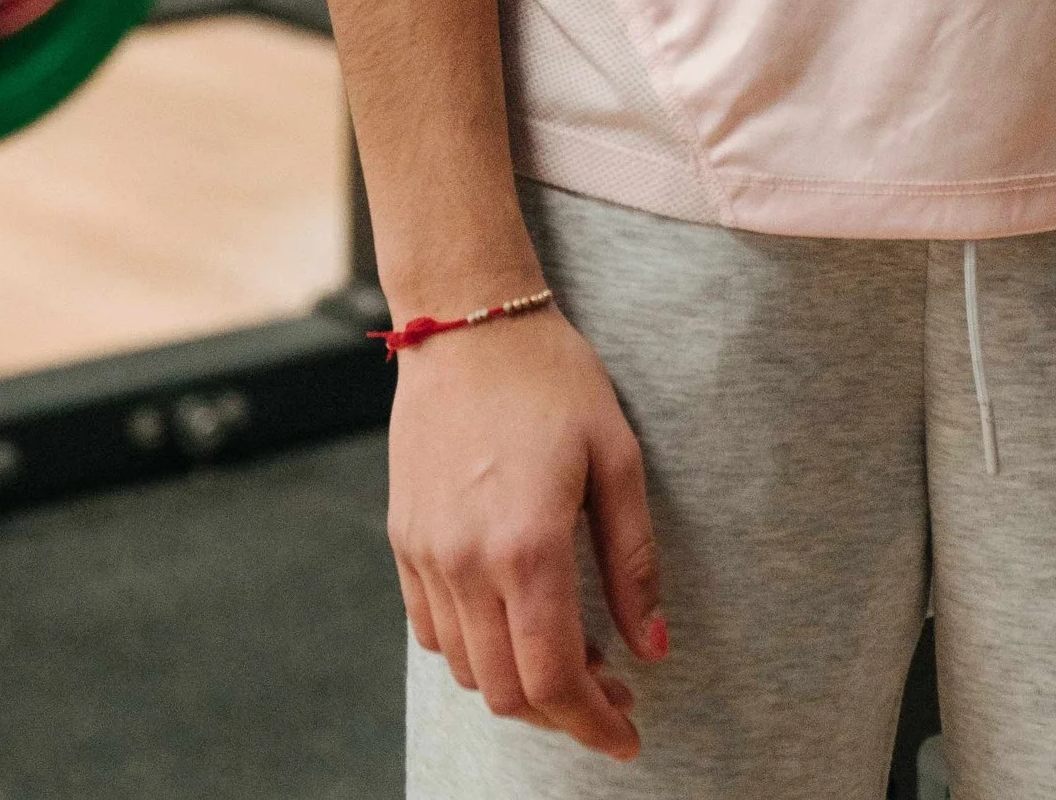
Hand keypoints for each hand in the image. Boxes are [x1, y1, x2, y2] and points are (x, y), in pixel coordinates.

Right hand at [389, 307, 666, 763]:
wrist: (468, 321)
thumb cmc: (553, 378)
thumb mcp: (618, 457)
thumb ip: (633, 562)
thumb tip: (652, 648)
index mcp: (527, 545)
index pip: (555, 678)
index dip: (594, 723)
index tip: (628, 734)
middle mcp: (466, 563)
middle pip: (508, 691)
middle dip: (564, 713)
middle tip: (612, 694)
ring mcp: (426, 555)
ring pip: (467, 670)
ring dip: (520, 684)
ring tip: (571, 654)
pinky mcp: (403, 540)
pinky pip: (432, 631)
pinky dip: (476, 650)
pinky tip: (515, 621)